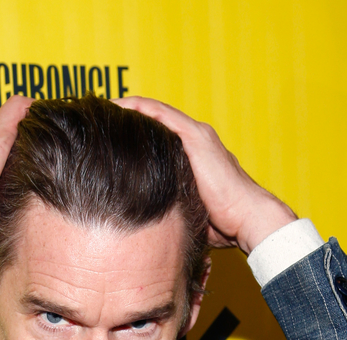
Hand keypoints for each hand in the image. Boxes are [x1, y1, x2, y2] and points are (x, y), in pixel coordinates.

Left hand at [116, 97, 295, 254]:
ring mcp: (196, 135)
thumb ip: (171, 205)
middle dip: (126, 118)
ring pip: (154, 112)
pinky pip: (160, 114)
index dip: (134, 134)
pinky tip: (117, 107)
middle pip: (154, 120)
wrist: (248, 218)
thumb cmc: (225, 225)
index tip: (108, 138)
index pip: (159, 137)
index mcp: (195, 157)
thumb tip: (146, 222)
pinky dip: (138, 108)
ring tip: (101, 107)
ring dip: (127, 108)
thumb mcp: (190, 211)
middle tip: (98, 117)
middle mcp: (196, 140)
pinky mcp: (196, 137)